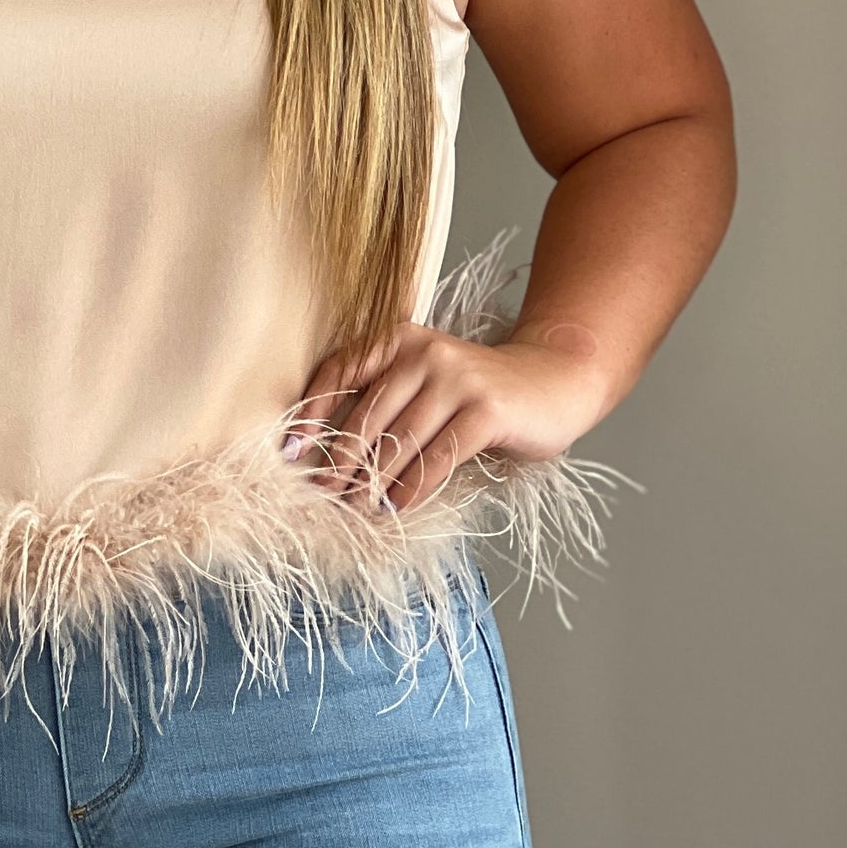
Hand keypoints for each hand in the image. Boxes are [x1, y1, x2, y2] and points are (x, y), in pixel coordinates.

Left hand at [284, 321, 613, 511]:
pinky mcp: (487, 409)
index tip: (292, 449)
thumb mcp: (428, 380)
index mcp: (401, 338)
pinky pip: (439, 455)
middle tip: (321, 494)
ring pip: (400, 439)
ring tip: (354, 508)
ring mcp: (458, 378)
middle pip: (368, 413)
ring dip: (372, 481)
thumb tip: (330, 451)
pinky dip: (413, 486)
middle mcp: (425, 352)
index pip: (342, 369)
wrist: (554, 379)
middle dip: (340, 460)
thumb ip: (388, 398)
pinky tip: (396, 508)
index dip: (312, 410)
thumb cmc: (480, 389)